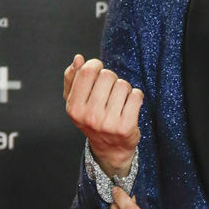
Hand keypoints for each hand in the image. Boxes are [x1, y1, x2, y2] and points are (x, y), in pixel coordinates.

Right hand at [64, 53, 141, 176]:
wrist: (110, 149)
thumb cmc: (93, 120)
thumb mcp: (76, 102)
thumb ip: (72, 78)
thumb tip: (78, 58)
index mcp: (74, 108)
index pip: (87, 71)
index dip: (96, 65)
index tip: (99, 71)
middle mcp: (90, 116)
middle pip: (107, 75)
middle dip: (111, 78)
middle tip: (110, 90)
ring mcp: (109, 123)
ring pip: (123, 85)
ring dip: (124, 88)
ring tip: (120, 99)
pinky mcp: (126, 127)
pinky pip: (136, 96)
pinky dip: (136, 96)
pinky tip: (130, 104)